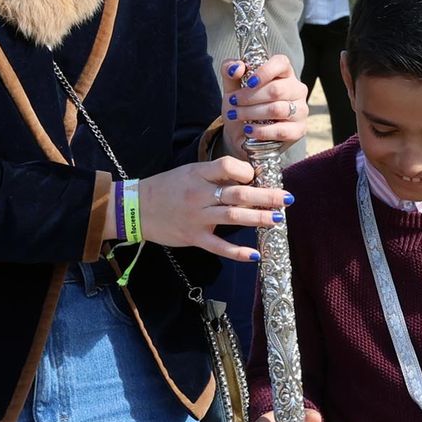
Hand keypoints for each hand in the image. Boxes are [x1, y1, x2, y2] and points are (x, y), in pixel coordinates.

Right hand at [135, 158, 289, 261]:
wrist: (135, 208)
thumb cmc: (166, 188)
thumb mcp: (189, 172)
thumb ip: (214, 174)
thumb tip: (247, 177)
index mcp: (198, 174)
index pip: (227, 166)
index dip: (246, 170)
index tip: (257, 175)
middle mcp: (199, 194)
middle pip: (238, 193)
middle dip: (265, 196)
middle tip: (286, 199)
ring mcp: (196, 217)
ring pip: (233, 217)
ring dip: (258, 219)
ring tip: (278, 220)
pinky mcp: (193, 237)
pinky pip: (218, 246)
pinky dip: (237, 251)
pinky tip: (254, 254)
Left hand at [221, 55, 308, 156]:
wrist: (242, 134)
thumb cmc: (243, 105)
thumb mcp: (232, 86)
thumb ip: (229, 70)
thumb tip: (236, 68)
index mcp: (284, 73)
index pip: (281, 63)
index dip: (264, 72)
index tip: (248, 82)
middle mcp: (297, 89)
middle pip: (276, 90)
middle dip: (250, 97)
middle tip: (233, 102)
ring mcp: (301, 110)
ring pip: (277, 109)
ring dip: (251, 113)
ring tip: (236, 115)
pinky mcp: (299, 130)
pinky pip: (281, 130)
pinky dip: (261, 131)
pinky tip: (249, 129)